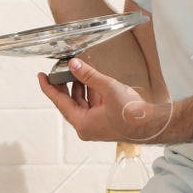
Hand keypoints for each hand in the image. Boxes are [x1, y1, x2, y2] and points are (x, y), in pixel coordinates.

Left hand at [40, 58, 171, 143]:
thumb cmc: (131, 113)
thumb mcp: (108, 88)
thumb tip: (73, 65)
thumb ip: (89, 76)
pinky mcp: (103, 124)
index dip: (48, 87)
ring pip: (81, 104)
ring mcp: (94, 126)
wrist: (152, 125)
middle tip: (59, 69)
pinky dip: (91, 94)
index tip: (41, 76)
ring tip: (79, 71)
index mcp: (81, 122)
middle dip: (65, 85)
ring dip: (80, 88)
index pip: (59, 101)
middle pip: (69, 102)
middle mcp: (85, 127)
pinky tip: (94, 82)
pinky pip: (91, 106)